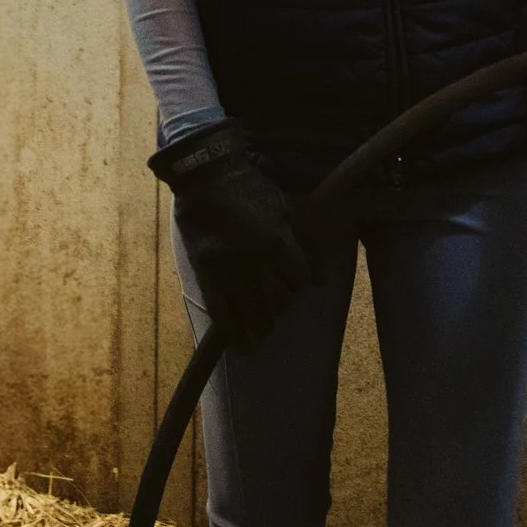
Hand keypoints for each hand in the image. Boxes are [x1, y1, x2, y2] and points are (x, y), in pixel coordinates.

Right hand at [150, 120, 316, 352]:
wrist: (205, 179)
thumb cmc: (250, 189)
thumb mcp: (286, 209)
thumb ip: (307, 245)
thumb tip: (321, 281)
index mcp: (273, 242)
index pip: (298, 280)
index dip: (300, 282)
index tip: (295, 279)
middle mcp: (252, 263)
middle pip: (278, 301)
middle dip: (282, 305)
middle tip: (280, 304)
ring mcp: (227, 272)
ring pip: (252, 313)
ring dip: (263, 324)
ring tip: (265, 328)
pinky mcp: (206, 276)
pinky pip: (220, 314)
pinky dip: (232, 334)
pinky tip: (242, 347)